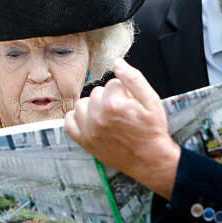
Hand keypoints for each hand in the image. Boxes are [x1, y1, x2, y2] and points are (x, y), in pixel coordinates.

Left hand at [65, 58, 180, 198]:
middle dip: (110, 98)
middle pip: (96, 92)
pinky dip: (77, 119)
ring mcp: (88, 131)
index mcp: (113, 105)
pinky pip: (69, 122)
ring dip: (93, 107)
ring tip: (108, 116)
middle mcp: (97, 117)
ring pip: (82, 104)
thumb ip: (133, 78)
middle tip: (122, 111)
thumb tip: (117, 62)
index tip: (131, 102)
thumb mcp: (151, 101)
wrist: (150, 159)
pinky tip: (91, 121)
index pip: (112, 83)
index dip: (124, 91)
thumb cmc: (152, 131)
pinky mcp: (84, 142)